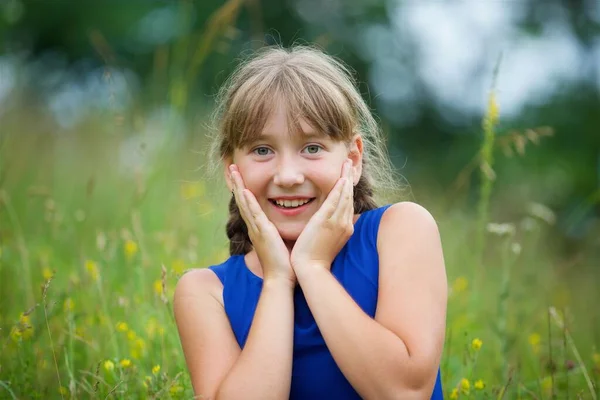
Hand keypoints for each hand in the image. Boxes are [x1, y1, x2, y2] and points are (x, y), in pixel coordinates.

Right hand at [230, 165, 295, 285]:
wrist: (281, 278)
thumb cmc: (285, 263)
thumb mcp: (282, 241)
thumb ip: (282, 230)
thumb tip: (291, 222)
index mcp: (259, 228)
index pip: (250, 204)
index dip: (243, 189)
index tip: (240, 176)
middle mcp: (255, 226)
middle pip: (243, 200)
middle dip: (237, 183)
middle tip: (232, 167)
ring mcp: (257, 229)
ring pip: (244, 203)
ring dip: (239, 186)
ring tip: (234, 171)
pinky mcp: (263, 233)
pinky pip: (254, 214)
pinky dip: (248, 202)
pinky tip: (245, 191)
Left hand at [290, 159, 354, 273]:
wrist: (311, 270)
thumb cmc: (315, 259)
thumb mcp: (327, 242)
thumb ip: (329, 231)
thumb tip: (327, 225)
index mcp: (345, 229)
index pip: (348, 204)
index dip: (348, 190)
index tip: (347, 179)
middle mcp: (345, 224)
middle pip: (349, 197)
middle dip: (349, 179)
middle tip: (349, 164)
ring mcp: (337, 222)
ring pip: (344, 196)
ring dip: (346, 179)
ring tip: (346, 164)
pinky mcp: (326, 222)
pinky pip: (335, 201)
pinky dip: (339, 189)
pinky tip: (341, 179)